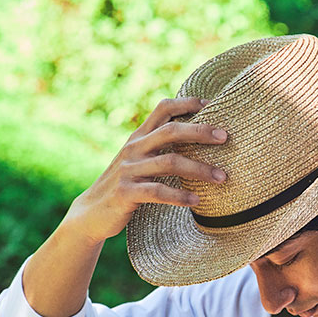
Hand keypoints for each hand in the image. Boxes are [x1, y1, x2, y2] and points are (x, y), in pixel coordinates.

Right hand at [64, 97, 226, 243]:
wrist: (91, 213)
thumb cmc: (126, 184)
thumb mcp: (139, 160)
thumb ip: (159, 145)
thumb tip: (198, 135)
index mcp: (139, 137)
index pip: (163, 108)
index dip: (187, 103)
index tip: (212, 104)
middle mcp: (134, 148)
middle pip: (171, 131)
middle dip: (201, 131)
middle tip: (226, 137)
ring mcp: (129, 170)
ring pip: (170, 162)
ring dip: (199, 169)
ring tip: (222, 177)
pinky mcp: (126, 192)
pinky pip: (158, 191)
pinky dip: (180, 196)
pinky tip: (197, 200)